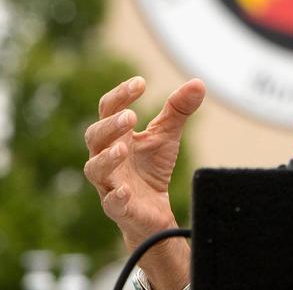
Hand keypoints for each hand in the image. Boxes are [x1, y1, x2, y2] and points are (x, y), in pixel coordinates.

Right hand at [83, 76, 204, 287]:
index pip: (109, 110)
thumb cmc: (152, 167)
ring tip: (123, 149)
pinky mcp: (118, 208)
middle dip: (110, 126)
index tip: (140, 83)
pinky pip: (110, 202)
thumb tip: (198, 83)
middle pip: (95, 137)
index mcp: (116, 135)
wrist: (153, 210)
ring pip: (96, 169)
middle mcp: (105, 156)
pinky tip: (125, 190)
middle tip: (129, 116)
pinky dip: (116, 196)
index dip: (121, 95)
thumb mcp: (167, 135)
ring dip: (107, 158)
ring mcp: (109, 183)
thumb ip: (179, 110)